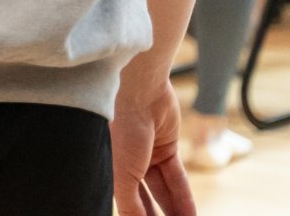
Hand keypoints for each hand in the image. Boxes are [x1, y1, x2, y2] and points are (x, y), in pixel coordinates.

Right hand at [111, 71, 194, 215]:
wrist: (136, 92)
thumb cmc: (118, 128)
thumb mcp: (120, 172)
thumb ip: (129, 202)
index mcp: (108, 168)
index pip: (125, 202)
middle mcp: (125, 163)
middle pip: (144, 199)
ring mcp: (146, 156)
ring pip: (162, 191)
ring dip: (174, 211)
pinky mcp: (167, 148)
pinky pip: (176, 179)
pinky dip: (183, 197)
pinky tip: (190, 215)